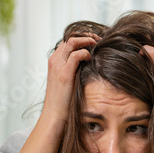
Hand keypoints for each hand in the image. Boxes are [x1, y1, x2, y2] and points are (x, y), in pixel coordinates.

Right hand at [17, 34, 98, 152]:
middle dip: (86, 36)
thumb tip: (90, 66)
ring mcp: (58, 66)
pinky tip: (92, 58)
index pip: (68, 41)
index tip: (94, 41)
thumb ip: (75, 71)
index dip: (81, 38)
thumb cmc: (63, 102)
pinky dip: (86, 52)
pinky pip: (76, 54)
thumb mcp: (68, 83)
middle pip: (70, 38)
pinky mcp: (64, 73)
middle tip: (99, 40)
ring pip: (73, 42)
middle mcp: (54, 60)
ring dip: (87, 41)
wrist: (55, 115)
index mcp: (54, 61)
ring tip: (97, 45)